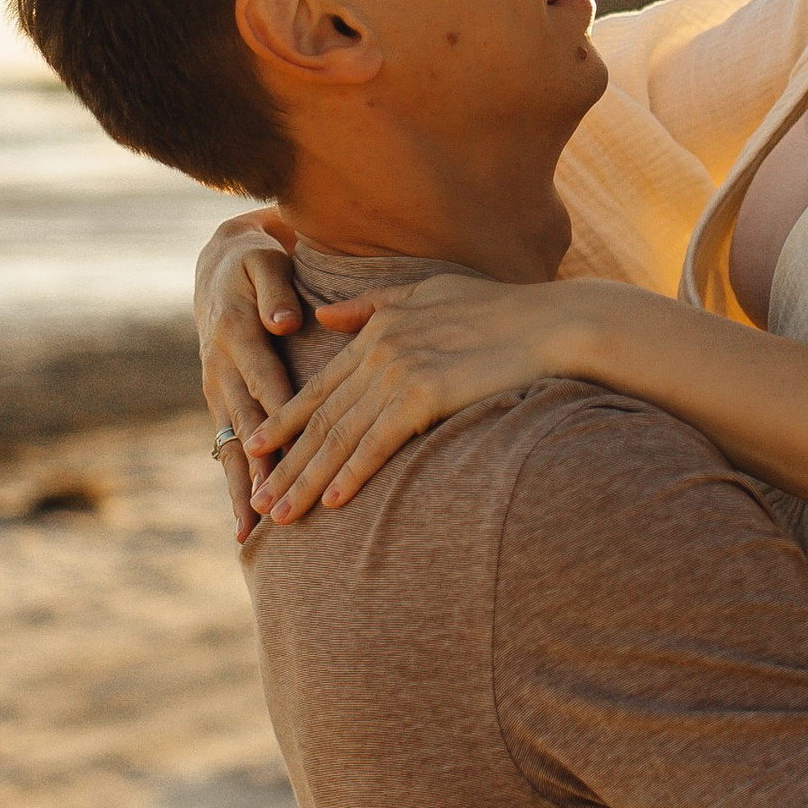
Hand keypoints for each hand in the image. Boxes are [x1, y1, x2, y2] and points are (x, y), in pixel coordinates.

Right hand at [195, 210, 304, 539]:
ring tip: (251, 532)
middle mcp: (221, 370)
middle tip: (270, 508)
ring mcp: (216, 392)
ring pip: (230, 448)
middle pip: (243, 427)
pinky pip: (226, 451)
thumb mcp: (264, 264)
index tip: (292, 448)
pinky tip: (247, 525)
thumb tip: (285, 321)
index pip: (263, 380)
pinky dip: (236, 487)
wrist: (217, 270)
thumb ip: (276, 291)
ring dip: (241, 490)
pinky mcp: (220, 406)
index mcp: (237, 334)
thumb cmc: (255, 266)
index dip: (278, 415)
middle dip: (257, 470)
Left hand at [249, 271, 605, 521]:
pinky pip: (379, 443)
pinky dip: (352, 474)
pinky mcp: (424, 394)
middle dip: (285, 463)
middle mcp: (379, 351)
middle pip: (321, 419)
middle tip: (257, 499)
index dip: (285, 421)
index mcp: (376, 332)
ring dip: (307, 480)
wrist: (550, 324)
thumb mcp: (428, 294)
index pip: (320, 387)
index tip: (257, 448)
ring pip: (340, 437)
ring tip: (280, 513)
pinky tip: (331, 501)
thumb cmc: (500, 310)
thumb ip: (373, 306)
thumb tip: (324, 318)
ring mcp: (399, 372)